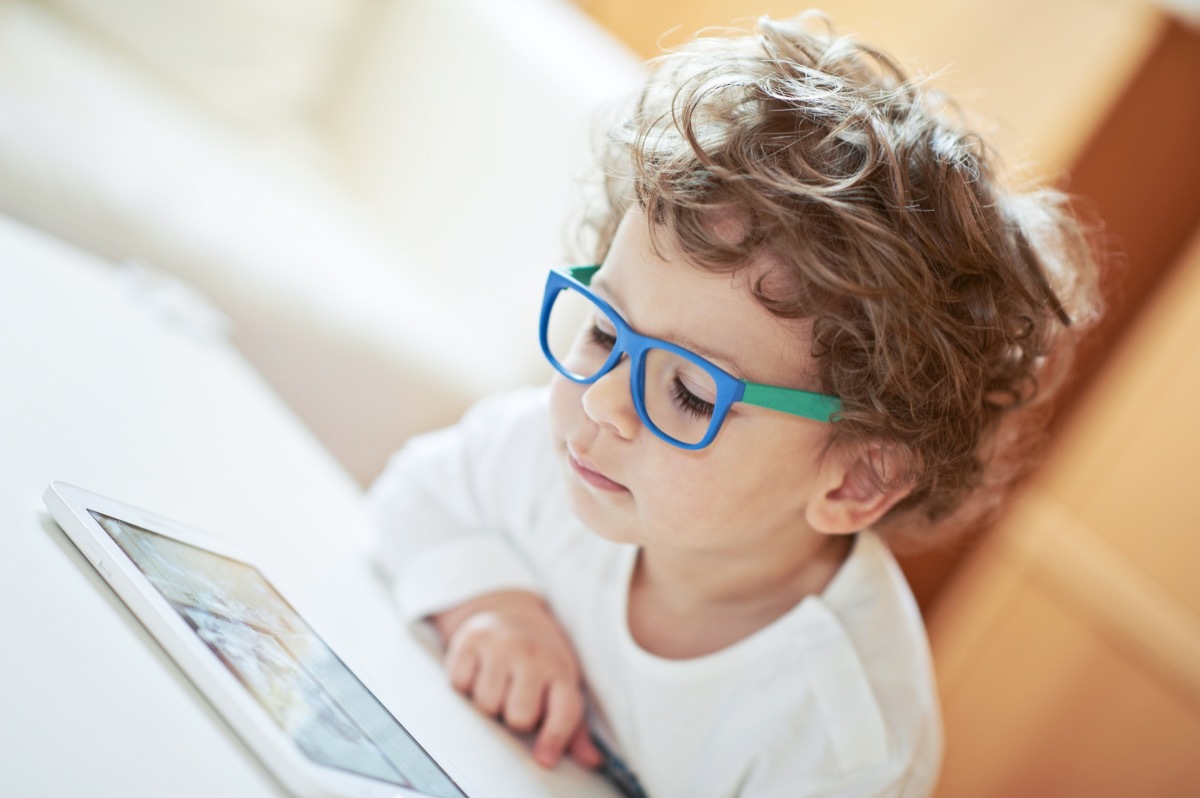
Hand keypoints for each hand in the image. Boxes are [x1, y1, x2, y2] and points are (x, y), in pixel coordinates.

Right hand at [432, 590, 602, 768]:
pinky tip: (478, 671)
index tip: (544, 759)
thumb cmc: (540, 659)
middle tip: (516, 700)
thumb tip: (592, 760)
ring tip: (498, 684)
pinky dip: (464, 685)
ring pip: (486, 704)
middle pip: (519, 716)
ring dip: (488, 703)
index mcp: (561, 671)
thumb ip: (574, 727)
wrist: (512, 613)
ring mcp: (501, 644)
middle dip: (514, 718)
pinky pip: (459, 684)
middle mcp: (533, 655)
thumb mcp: (562, 685)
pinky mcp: (471, 639)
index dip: (555, 738)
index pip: (565, 710)